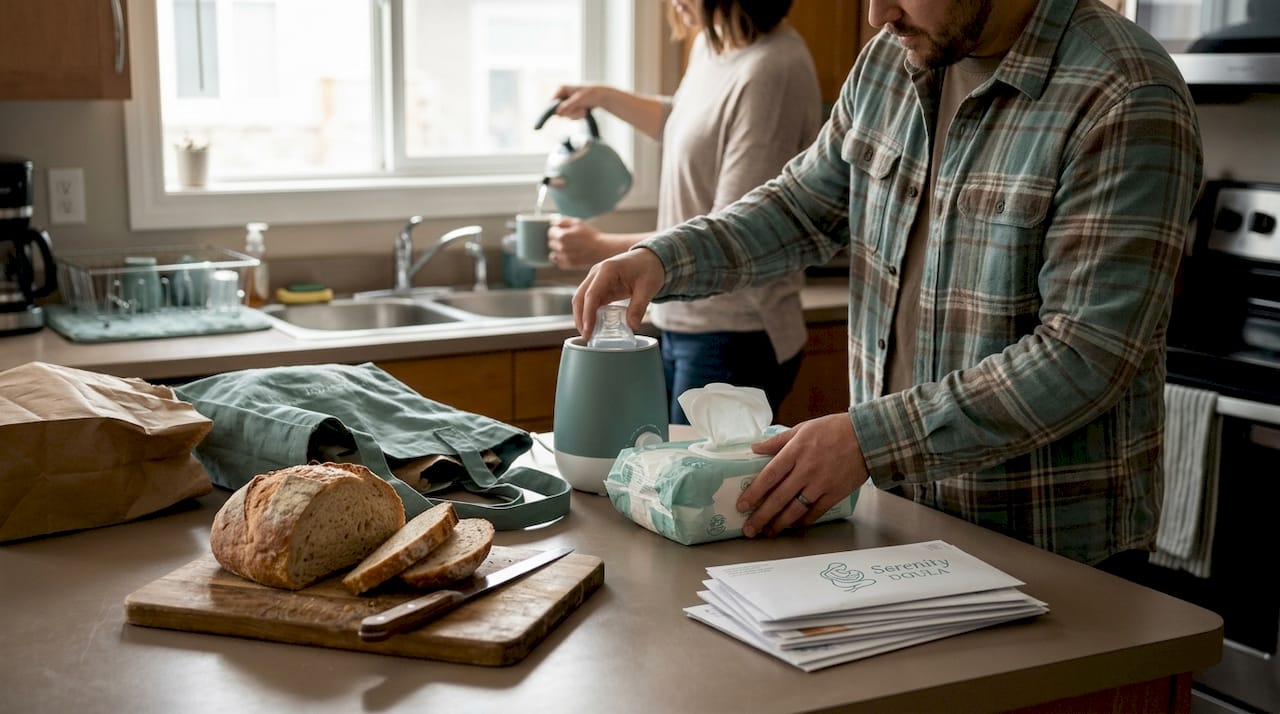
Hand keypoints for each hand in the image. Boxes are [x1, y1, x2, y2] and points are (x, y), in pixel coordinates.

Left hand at [548, 217, 609, 269]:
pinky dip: (562, 258)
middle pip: (550, 243)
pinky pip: (558, 261)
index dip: (556, 231)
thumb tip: (552, 222)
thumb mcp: (578, 223)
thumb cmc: (590, 235)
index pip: (550, 232)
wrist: (601, 250)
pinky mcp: (567, 265)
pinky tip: (571, 255)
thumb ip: (563, 221)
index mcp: (562, 236)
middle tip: (569, 240)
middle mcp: (561, 247)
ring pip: (553, 253)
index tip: (562, 232)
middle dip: (557, 240)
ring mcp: (564, 257)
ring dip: (559, 250)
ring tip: (570, 248)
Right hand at [552, 85, 612, 119]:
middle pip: (558, 111)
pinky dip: (578, 116)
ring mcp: (566, 102)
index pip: (551, 103)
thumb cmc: (591, 94)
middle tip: (580, 110)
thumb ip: (568, 106)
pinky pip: (570, 117)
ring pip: (565, 115)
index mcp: (561, 89)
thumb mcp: (579, 100)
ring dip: (575, 115)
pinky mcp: (571, 108)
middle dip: (570, 113)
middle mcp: (562, 96)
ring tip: (584, 109)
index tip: (564, 114)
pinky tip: (584, 111)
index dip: (555, 110)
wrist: (601, 97)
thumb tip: (557, 112)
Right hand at [572, 248, 664, 338]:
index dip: (587, 314)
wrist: (650, 257)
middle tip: (586, 336)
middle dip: (580, 318)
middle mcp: (597, 272)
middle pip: (580, 297)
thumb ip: (638, 307)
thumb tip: (632, 327)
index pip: (591, 294)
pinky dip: (588, 312)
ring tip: (588, 334)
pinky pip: (589, 300)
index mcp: (608, 270)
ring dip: (581, 316)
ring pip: (581, 299)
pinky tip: (593, 325)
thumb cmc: (649, 268)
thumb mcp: (648, 288)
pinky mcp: (599, 285)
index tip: (588, 331)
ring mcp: (595, 278)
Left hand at [738, 413, 867, 537]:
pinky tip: (793, 526)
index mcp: (796, 451)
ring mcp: (821, 484)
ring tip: (768, 532)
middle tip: (749, 529)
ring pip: (796, 509)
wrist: (867, 436)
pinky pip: (816, 512)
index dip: (754, 492)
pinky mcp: (835, 493)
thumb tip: (755, 448)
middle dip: (761, 516)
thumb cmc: (833, 429)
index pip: (769, 475)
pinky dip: (803, 521)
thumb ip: (777, 441)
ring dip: (780, 523)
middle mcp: (806, 470)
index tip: (742, 505)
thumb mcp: (803, 428)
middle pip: (779, 497)